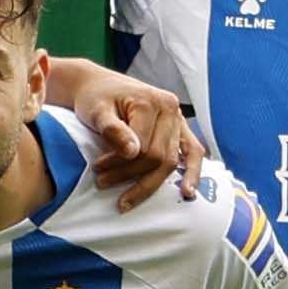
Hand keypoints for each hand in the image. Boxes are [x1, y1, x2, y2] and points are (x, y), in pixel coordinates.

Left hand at [58, 63, 202, 205]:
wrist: (99, 87)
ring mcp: (178, 119)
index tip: (98, 170)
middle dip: (130, 175)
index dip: (120, 163)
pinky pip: (192, 152)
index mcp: (152, 101)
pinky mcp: (180, 129)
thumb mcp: (96, 110)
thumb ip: (113, 130)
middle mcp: (170, 109)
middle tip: (102, 184)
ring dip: (149, 183)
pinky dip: (191, 172)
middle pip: (158, 156)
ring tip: (128, 201)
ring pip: (171, 161)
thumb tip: (132, 152)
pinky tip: (187, 192)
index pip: (143, 146)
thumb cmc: (95, 98)